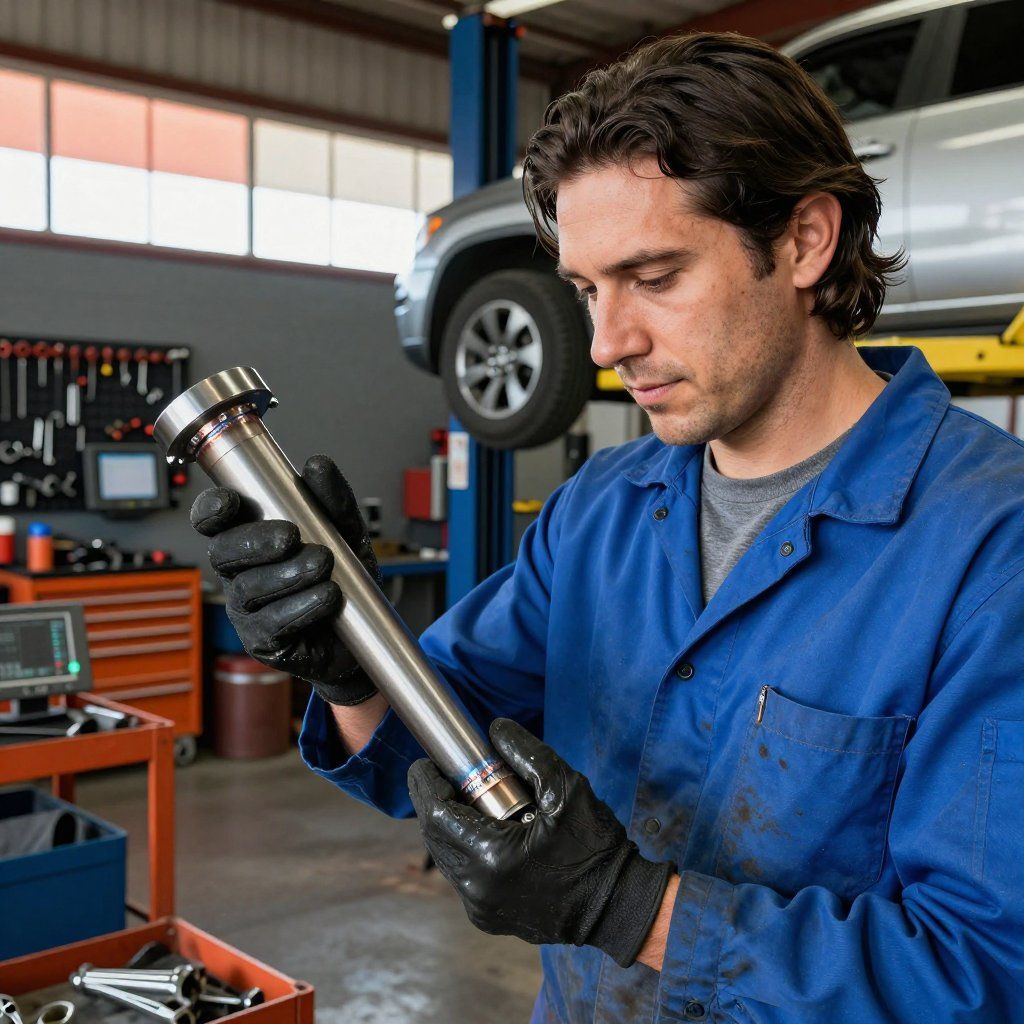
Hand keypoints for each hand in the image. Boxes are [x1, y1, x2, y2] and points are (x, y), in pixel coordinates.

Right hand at [191, 454, 380, 704]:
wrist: (365, 631)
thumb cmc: (344, 576)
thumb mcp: (346, 533)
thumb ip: (333, 500)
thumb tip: (318, 465)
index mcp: (249, 537)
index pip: (214, 520)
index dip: (212, 509)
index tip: (230, 503)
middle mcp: (239, 572)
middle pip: (222, 552)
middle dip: (255, 541)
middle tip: (290, 536)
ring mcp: (246, 609)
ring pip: (249, 587)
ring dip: (288, 573)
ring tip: (323, 564)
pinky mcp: (262, 641)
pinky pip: (272, 623)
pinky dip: (302, 606)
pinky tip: (327, 596)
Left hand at [407, 718, 673, 967]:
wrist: (618, 906)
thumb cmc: (595, 849)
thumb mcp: (566, 789)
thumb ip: (527, 753)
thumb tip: (496, 730)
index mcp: (491, 858)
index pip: (436, 815)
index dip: (426, 785)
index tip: (425, 762)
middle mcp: (477, 889)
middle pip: (435, 837)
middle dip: (434, 801)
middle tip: (443, 773)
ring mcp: (481, 908)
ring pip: (446, 857)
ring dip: (448, 825)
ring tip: (465, 797)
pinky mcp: (489, 917)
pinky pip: (463, 875)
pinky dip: (464, 848)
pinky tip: (482, 828)